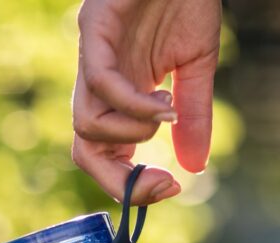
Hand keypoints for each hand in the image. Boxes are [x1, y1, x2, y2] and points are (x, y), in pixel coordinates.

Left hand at [71, 0, 220, 204]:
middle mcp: (98, 81)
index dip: (131, 184)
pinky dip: (133, 104)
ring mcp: (91, 55)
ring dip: (133, 134)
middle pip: (83, 150)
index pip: (106, 155)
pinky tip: (163, 102)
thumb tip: (195, 168)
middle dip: (119, 180)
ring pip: (86, 125)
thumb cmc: (185, 1)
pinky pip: (102, 82)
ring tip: (167, 115)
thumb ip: (192, 118)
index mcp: (119, 95)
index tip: (172, 187)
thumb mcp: (196, 69)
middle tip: (162, 184)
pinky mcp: (94, 28)